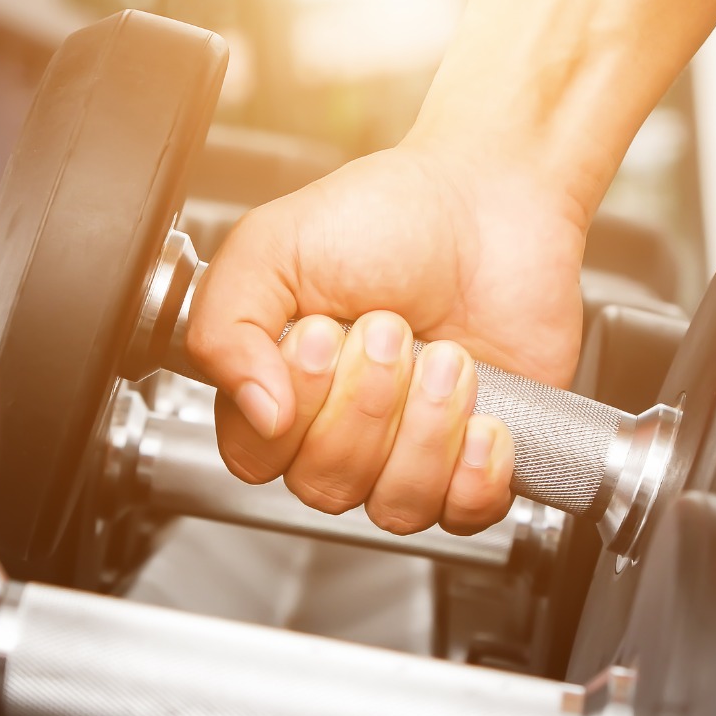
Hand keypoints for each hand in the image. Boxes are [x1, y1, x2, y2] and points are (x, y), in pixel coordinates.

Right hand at [186, 140, 587, 534]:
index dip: (293, 411)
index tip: (321, 335)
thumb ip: (225, 327)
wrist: (490, 201)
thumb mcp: (272, 248)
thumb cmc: (383, 219)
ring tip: (448, 358)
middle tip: (391, 329)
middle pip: (326, 486)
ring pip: (395, 507)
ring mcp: (406, 452)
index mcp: (277, 390)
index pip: (256, 459)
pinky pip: (464, 515)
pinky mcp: (473, 462)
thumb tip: (256, 411)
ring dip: (425, 430)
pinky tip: (483, 416)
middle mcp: (337, 432)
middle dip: (368, 404)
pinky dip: (476, 471)